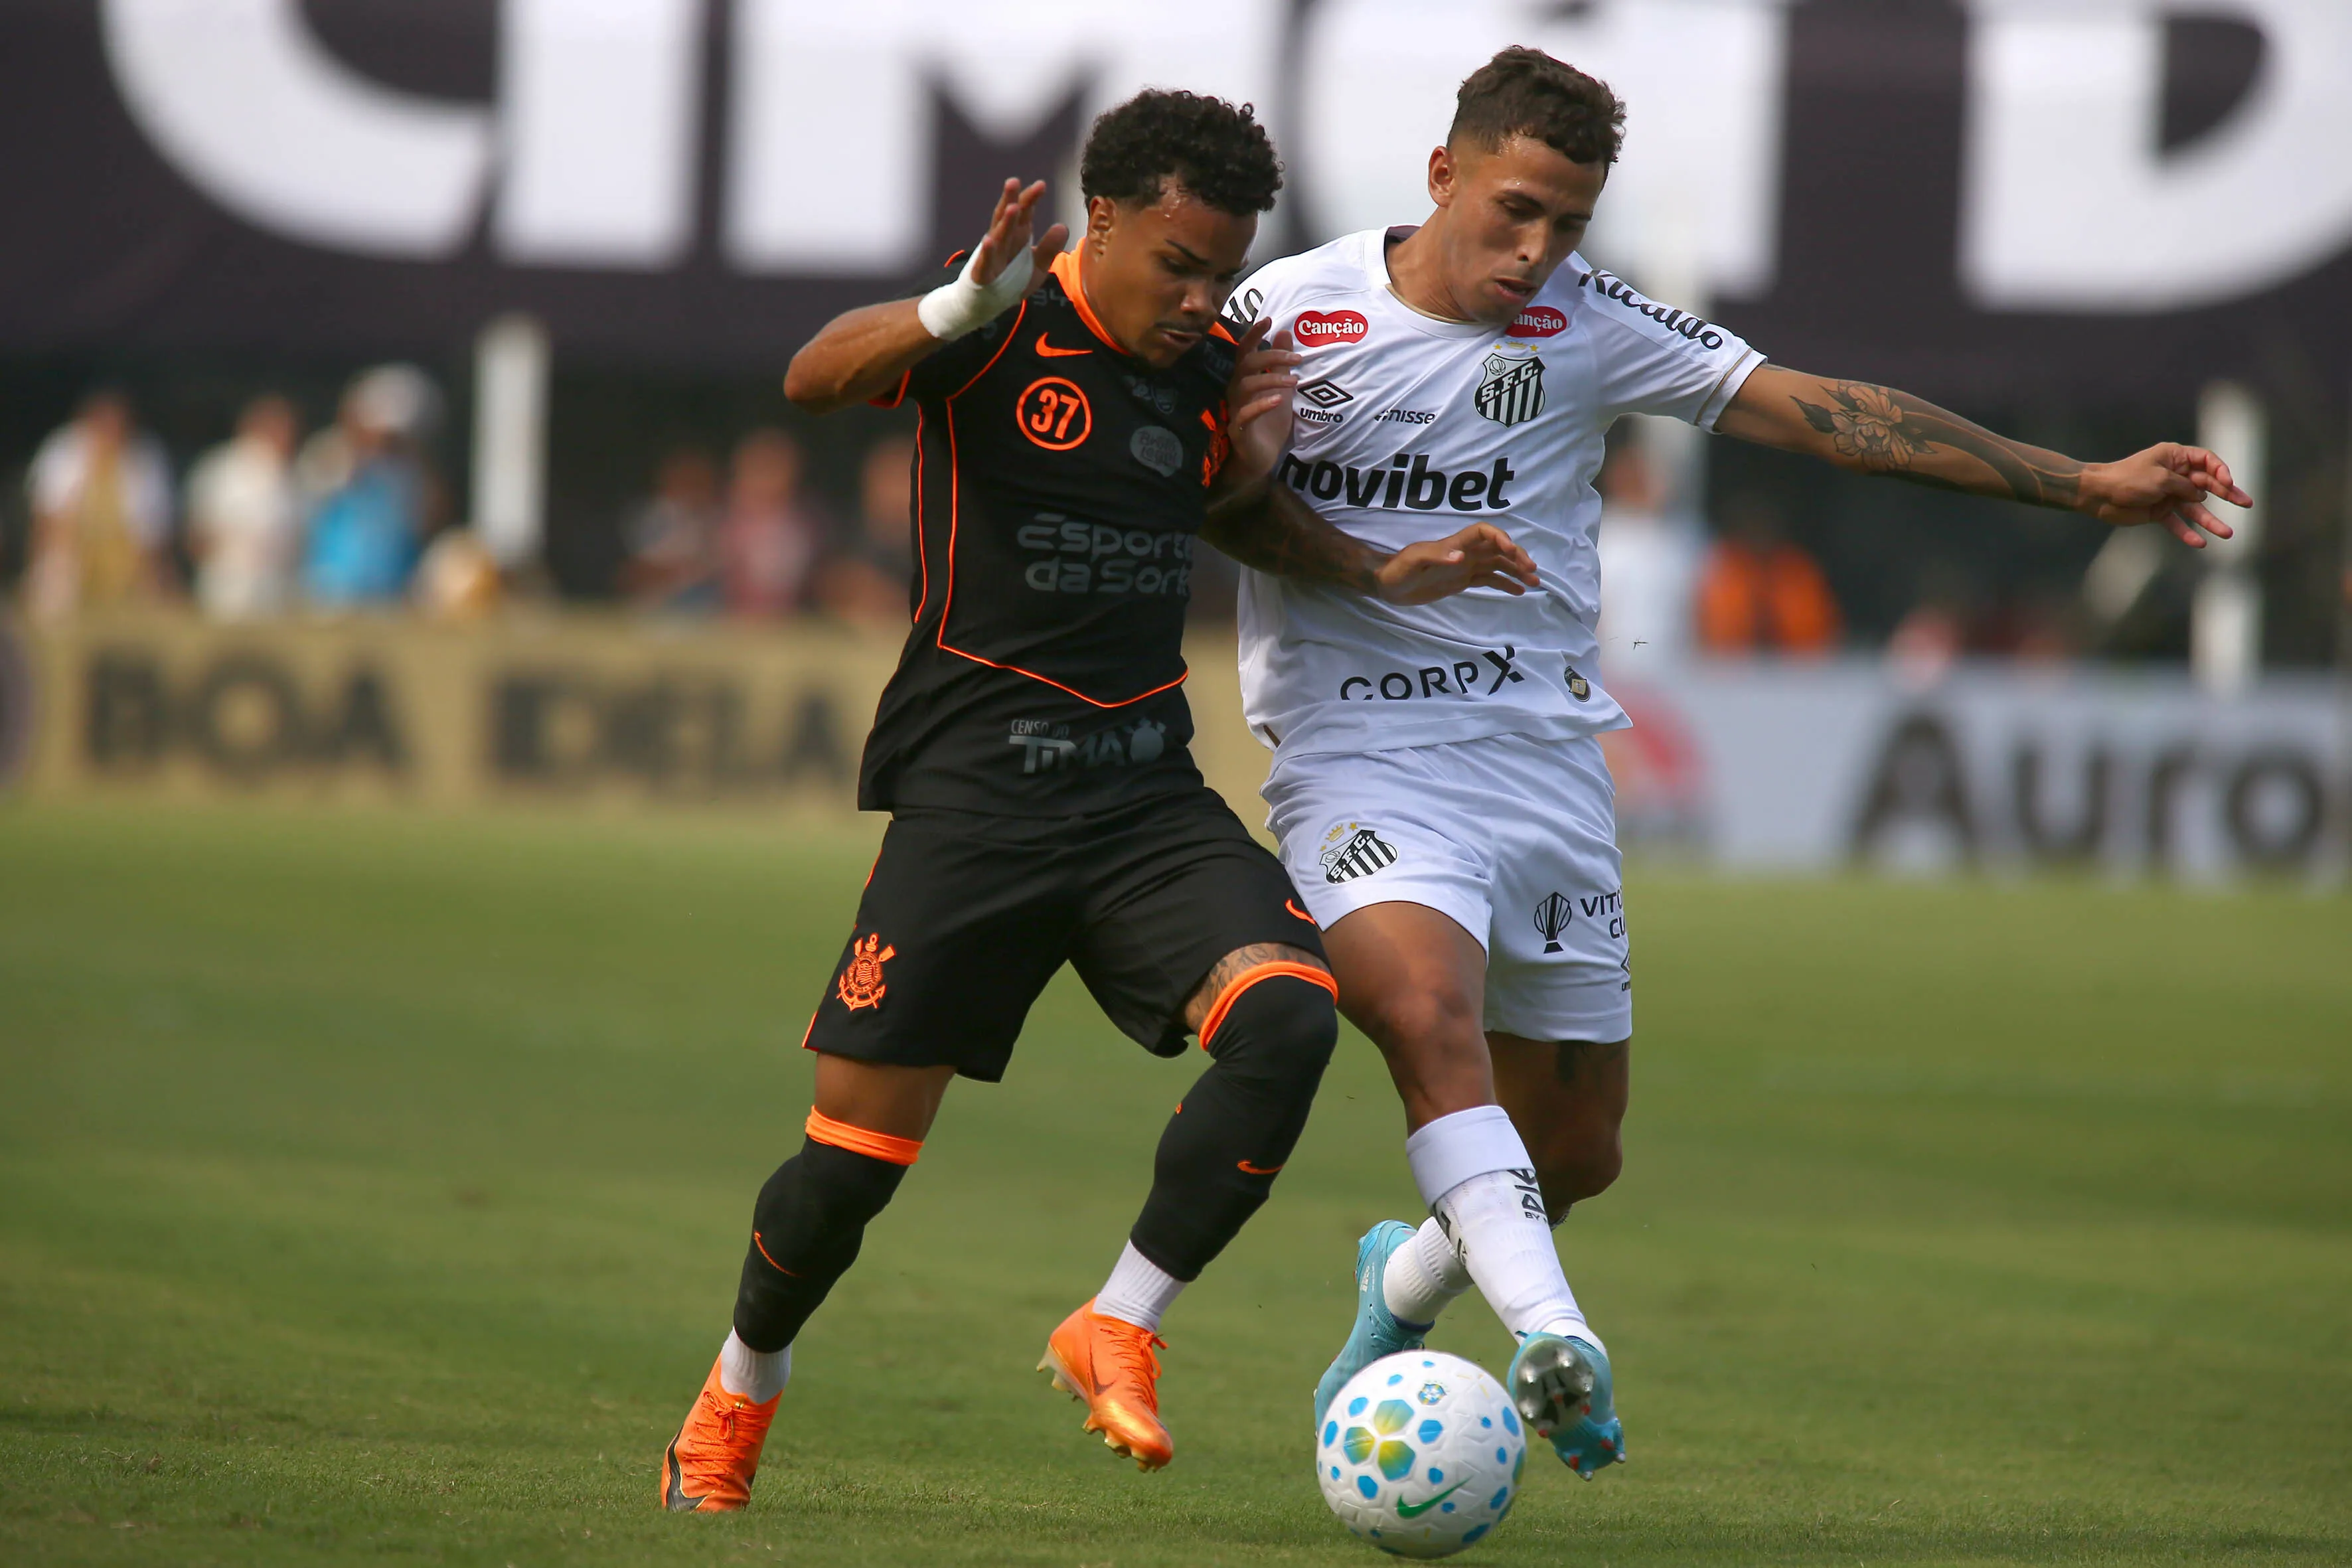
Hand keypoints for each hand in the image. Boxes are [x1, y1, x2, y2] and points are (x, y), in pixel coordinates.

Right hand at [968, 178, 1068, 294]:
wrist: (990, 302)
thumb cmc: (1013, 278)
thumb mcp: (1038, 265)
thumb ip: (1050, 247)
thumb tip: (1063, 226)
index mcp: (1018, 235)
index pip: (1024, 213)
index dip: (1031, 198)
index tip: (1041, 185)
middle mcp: (1004, 240)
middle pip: (1008, 217)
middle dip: (1011, 200)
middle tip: (1014, 181)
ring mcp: (992, 254)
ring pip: (998, 234)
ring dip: (1004, 222)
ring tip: (1012, 208)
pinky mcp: (982, 271)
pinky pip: (985, 260)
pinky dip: (987, 251)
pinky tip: (989, 240)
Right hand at [1224, 320, 1299, 481]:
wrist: (1260, 458)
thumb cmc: (1268, 421)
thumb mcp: (1280, 388)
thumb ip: (1280, 363)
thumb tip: (1284, 331)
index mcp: (1245, 379)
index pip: (1244, 351)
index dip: (1253, 334)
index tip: (1268, 319)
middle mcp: (1236, 391)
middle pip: (1246, 364)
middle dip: (1271, 356)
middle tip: (1297, 358)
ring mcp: (1235, 410)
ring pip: (1246, 386)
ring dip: (1271, 379)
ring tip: (1295, 381)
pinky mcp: (1239, 430)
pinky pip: (1245, 414)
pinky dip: (1261, 406)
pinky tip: (1278, 401)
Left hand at [1374, 523, 1539, 604]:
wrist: (1387, 585)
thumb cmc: (1398, 570)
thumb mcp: (1413, 563)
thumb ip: (1437, 557)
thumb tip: (1462, 558)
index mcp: (1454, 544)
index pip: (1482, 532)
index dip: (1499, 537)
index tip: (1511, 551)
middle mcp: (1464, 553)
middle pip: (1497, 549)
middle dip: (1516, 556)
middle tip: (1532, 570)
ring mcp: (1465, 566)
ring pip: (1497, 564)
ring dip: (1516, 570)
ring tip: (1534, 582)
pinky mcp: (1462, 580)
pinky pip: (1489, 579)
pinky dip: (1504, 584)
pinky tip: (1519, 591)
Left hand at [2078, 443, 2252, 547]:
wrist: (2099, 495)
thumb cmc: (2128, 479)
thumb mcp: (2160, 479)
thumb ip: (2184, 486)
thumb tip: (2200, 494)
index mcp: (2175, 457)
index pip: (2207, 461)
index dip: (2221, 470)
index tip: (2228, 482)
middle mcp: (2175, 475)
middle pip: (2207, 484)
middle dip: (2227, 494)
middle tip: (2246, 503)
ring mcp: (2168, 494)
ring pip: (2195, 508)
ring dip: (2211, 521)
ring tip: (2228, 534)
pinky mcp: (2159, 512)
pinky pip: (2177, 523)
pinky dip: (2187, 533)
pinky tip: (2200, 543)